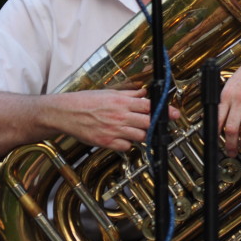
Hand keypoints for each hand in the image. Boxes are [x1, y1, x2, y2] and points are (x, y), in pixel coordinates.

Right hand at [62, 87, 179, 151]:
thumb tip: (144, 93)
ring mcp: (113, 130)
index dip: (164, 110)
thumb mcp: (109, 93)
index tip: (175, 114)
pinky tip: (122, 138)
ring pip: (140, 136)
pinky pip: (126, 147)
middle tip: (156, 125)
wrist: (65, 112)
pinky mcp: (106, 142)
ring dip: (142, 135)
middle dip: (154, 124)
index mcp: (122, 102)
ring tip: (135, 130)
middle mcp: (120, 116)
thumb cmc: (85, 101)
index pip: (150, 106)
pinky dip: (128, 144)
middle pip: (148, 123)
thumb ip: (129, 95)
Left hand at [218, 46, 240, 156]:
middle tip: (231, 152)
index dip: (216, 134)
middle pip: (231, 128)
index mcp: (227, 95)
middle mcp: (238, 100)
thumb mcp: (233, 84)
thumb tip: (219, 117)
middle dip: (230, 144)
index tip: (217, 143)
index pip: (217, 119)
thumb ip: (226, 100)